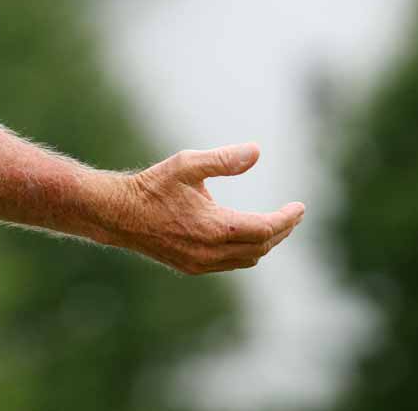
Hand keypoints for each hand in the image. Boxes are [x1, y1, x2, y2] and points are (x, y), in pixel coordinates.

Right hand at [109, 143, 304, 274]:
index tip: (300, 207)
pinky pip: (229, 264)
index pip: (267, 229)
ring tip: (272, 225)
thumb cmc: (152, 186)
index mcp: (216, 228)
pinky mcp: (191, 267)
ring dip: (263, 243)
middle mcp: (212, 252)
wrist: (117, 214)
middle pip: (261, 247)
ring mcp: (201, 263)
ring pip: (247, 259)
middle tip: (291, 215)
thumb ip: (223, 160)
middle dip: (280, 231)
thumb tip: (256, 151)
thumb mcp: (187, 164)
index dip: (287, 219)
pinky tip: (242, 236)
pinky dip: (244, 251)